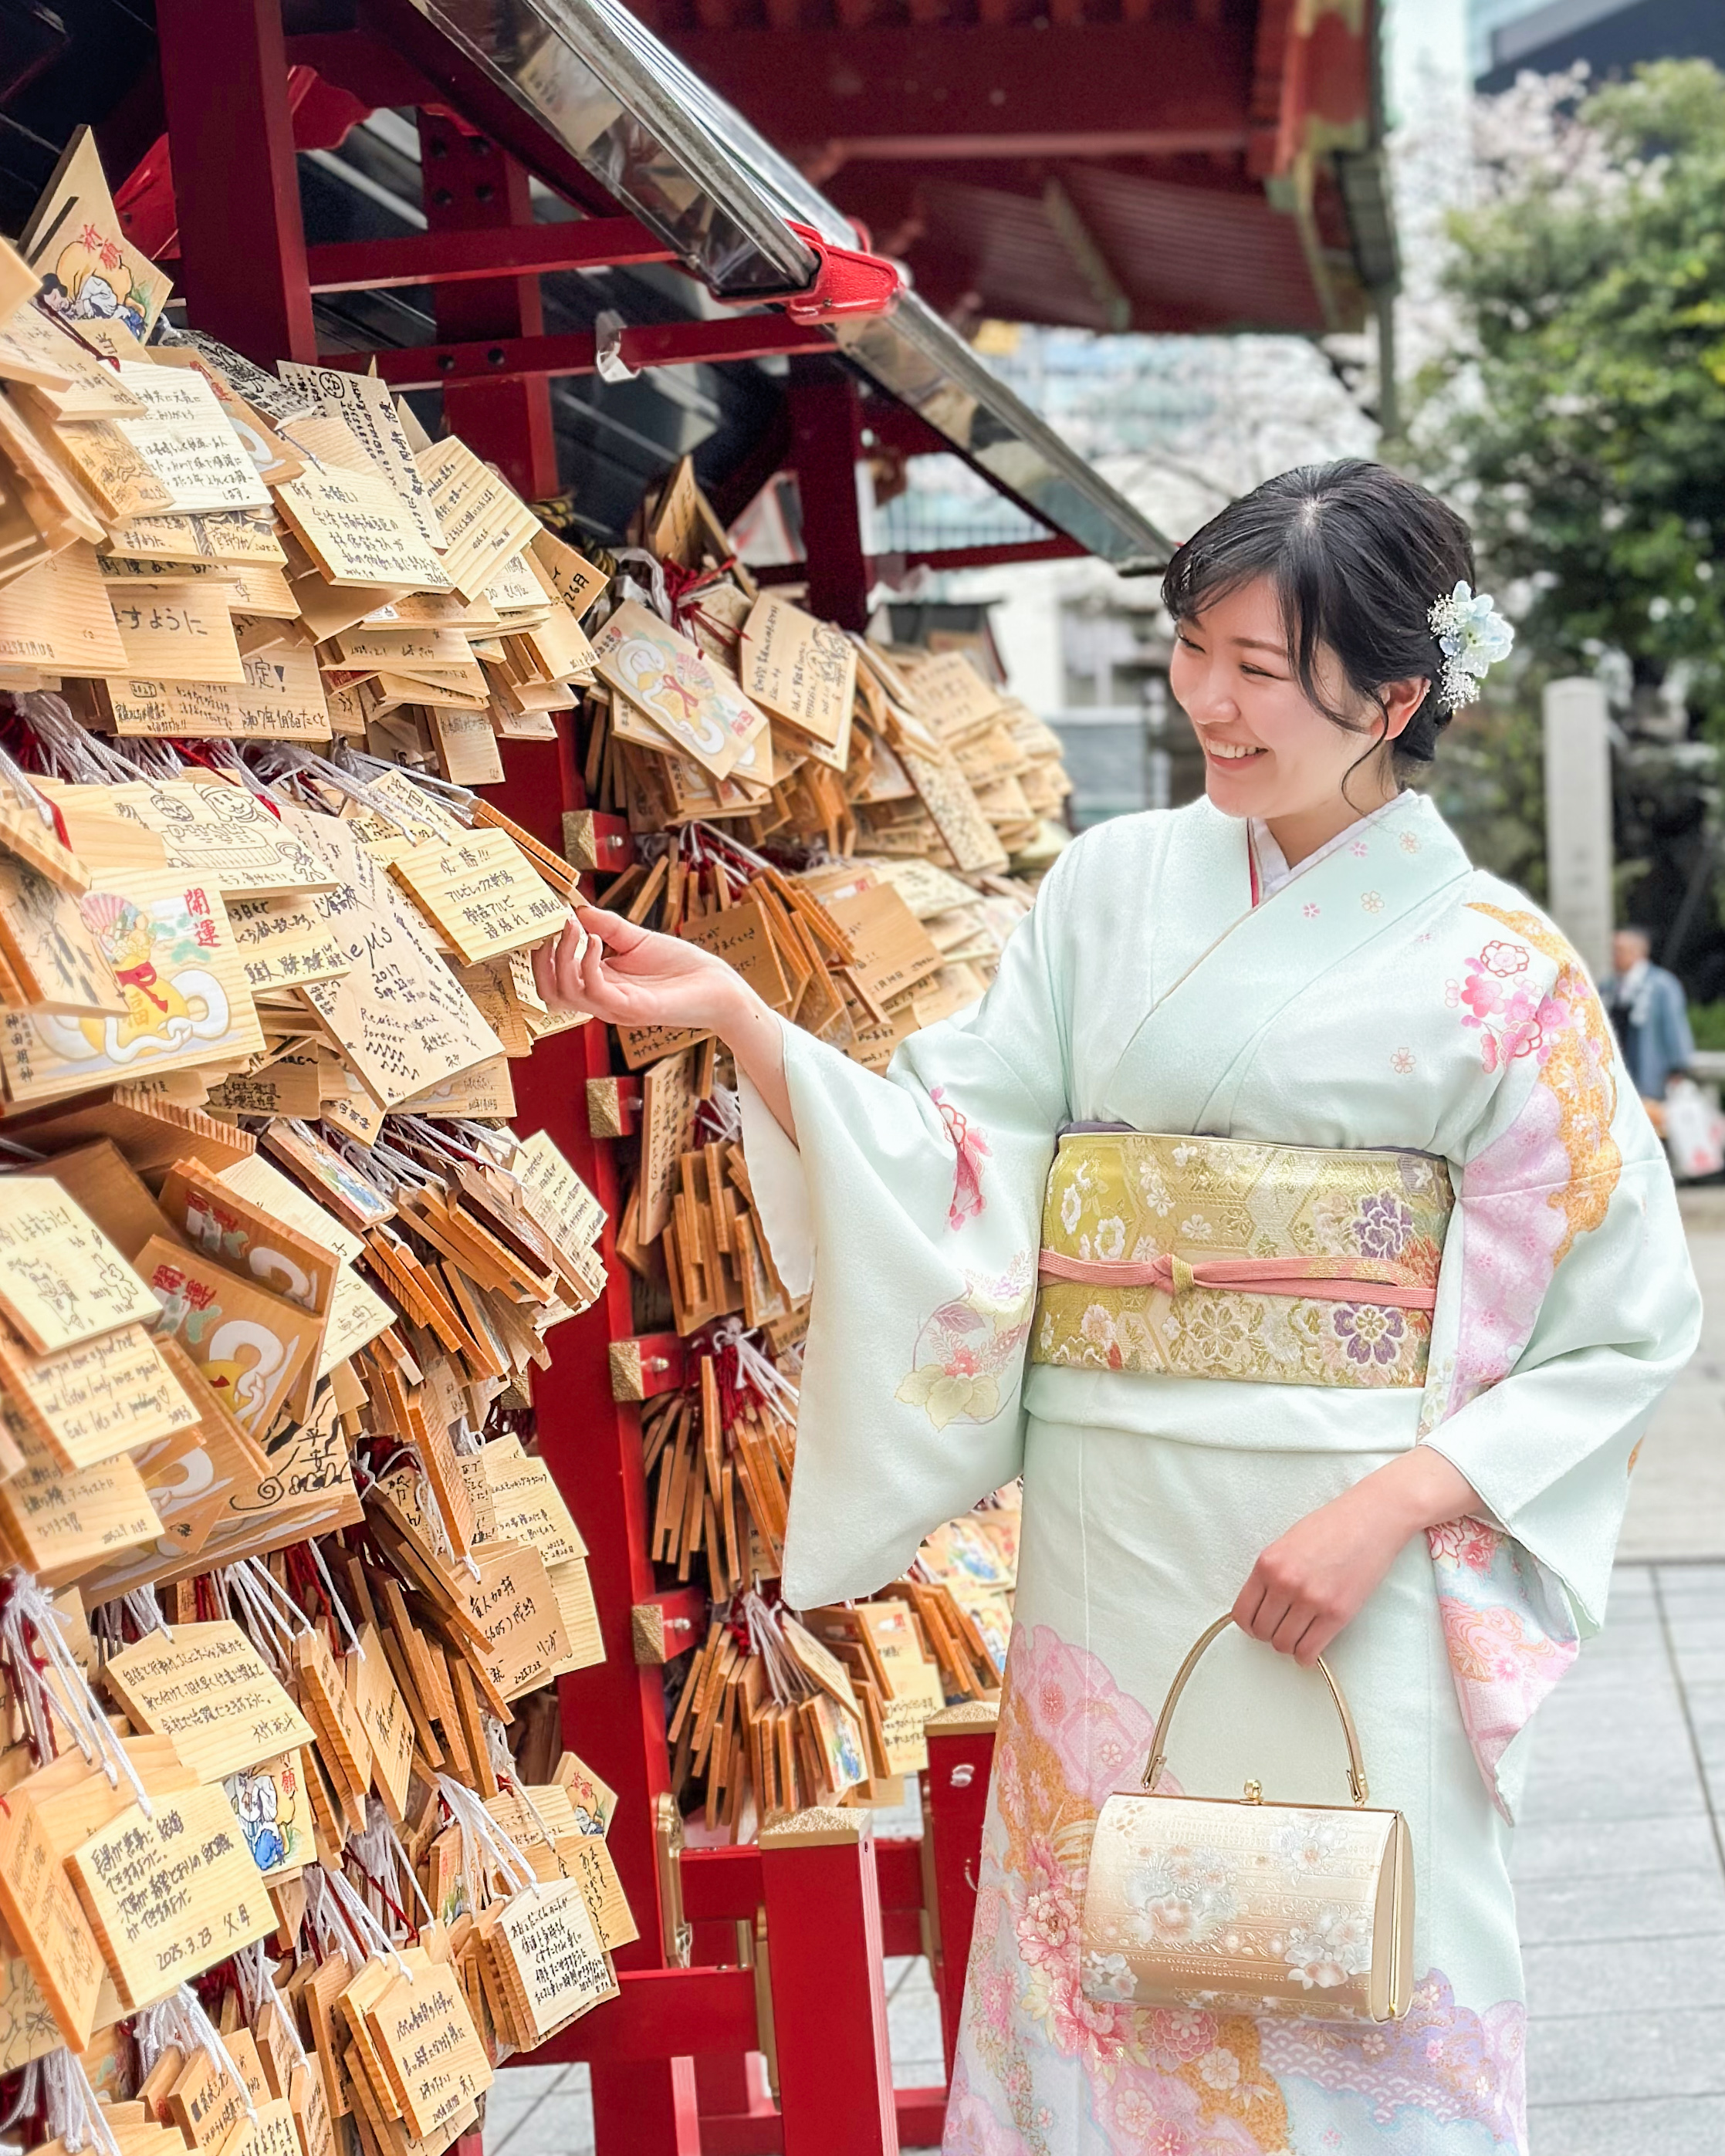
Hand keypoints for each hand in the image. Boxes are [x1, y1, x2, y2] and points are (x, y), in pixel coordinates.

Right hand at [531, 905, 743, 1035]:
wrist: (718, 985)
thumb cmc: (681, 965)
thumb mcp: (636, 939)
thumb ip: (607, 926)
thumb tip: (577, 909)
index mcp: (600, 985)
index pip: (554, 980)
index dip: (544, 954)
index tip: (548, 921)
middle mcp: (603, 1000)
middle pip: (550, 993)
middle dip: (543, 959)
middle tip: (555, 926)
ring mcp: (616, 1008)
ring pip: (566, 993)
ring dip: (563, 956)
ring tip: (573, 926)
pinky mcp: (634, 1009)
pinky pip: (596, 991)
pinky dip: (588, 963)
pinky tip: (595, 940)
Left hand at [1233, 1448, 1481, 1665]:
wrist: (1371, 1519)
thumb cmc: (1333, 1526)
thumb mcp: (1287, 1543)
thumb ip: (1271, 1573)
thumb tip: (1260, 1604)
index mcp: (1268, 1564)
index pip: (1242, 1612)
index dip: (1249, 1625)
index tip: (1257, 1626)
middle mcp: (1285, 1583)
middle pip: (1262, 1631)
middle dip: (1270, 1635)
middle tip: (1281, 1629)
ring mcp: (1310, 1599)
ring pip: (1283, 1645)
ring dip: (1289, 1645)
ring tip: (1298, 1636)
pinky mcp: (1336, 1613)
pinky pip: (1309, 1650)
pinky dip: (1306, 1656)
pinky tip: (1309, 1649)